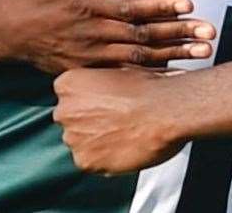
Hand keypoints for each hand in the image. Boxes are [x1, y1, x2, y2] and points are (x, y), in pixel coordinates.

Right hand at [0, 0, 214, 73]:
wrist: (3, 27)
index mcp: (88, 3)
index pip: (133, 7)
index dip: (162, 7)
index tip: (190, 4)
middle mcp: (92, 33)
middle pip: (143, 36)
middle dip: (179, 34)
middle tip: (210, 34)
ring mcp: (89, 55)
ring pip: (138, 58)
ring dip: (172, 55)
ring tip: (203, 53)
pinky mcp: (85, 70)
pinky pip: (123, 74)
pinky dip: (150, 75)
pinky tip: (174, 74)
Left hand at [53, 68, 183, 173]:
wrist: (167, 109)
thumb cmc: (149, 86)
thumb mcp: (119, 69)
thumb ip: (100, 82)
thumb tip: (103, 88)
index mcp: (67, 84)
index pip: (67, 96)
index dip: (88, 100)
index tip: (105, 102)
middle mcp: (64, 111)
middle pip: (71, 120)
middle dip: (89, 121)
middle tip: (116, 119)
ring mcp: (73, 138)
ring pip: (80, 142)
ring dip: (96, 141)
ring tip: (124, 134)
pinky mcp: (85, 161)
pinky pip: (91, 162)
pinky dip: (105, 159)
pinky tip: (124, 147)